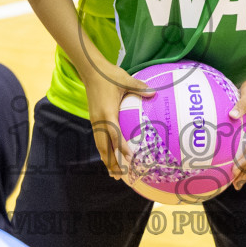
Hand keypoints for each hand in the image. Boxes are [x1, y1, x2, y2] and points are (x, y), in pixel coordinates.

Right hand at [83, 64, 152, 180]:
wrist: (90, 70)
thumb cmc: (108, 75)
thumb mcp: (125, 79)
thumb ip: (139, 88)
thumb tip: (154, 93)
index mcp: (107, 112)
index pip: (114, 134)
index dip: (122, 148)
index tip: (129, 159)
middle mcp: (99, 119)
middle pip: (104, 146)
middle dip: (111, 162)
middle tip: (118, 176)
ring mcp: (95, 120)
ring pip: (99, 144)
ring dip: (106, 159)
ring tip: (112, 174)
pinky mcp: (94, 118)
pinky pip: (98, 138)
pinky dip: (103, 150)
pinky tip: (108, 156)